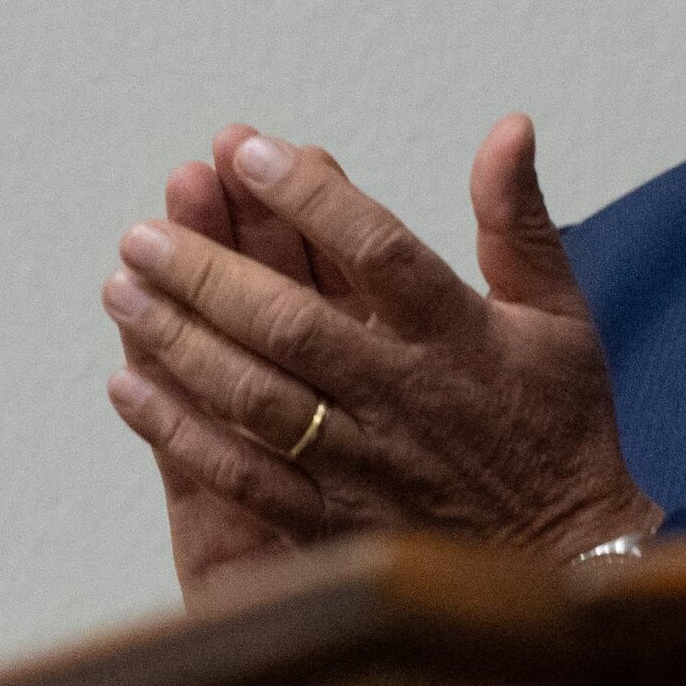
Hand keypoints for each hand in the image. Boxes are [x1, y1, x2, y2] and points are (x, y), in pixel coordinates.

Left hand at [104, 120, 659, 590]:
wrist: (563, 559)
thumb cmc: (557, 426)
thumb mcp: (558, 313)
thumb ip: (519, 221)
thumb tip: (509, 126)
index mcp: (459, 334)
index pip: (378, 249)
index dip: (310, 196)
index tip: (244, 148)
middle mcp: (405, 395)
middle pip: (292, 322)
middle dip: (208, 271)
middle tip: (142, 232)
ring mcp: (364, 462)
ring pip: (255, 395)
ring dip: (180, 340)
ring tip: (122, 290)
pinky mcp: (332, 522)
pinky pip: (243, 476)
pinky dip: (180, 433)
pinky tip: (127, 388)